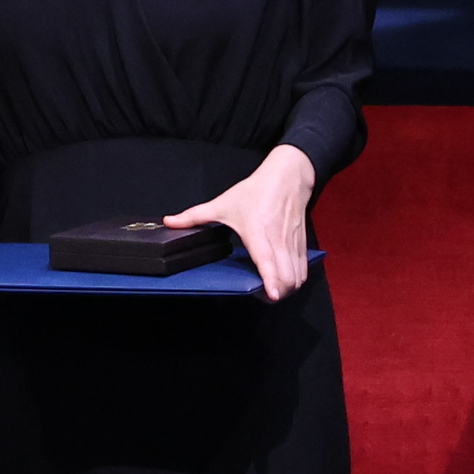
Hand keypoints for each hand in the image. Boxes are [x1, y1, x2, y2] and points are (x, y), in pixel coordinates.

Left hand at [161, 145, 318, 299]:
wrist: (287, 176)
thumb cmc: (257, 191)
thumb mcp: (223, 203)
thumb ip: (194, 216)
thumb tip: (169, 222)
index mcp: (257, 232)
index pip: (267, 260)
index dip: (271, 280)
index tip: (270, 294)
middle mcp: (278, 241)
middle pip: (287, 277)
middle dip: (277, 294)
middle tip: (261, 297)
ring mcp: (292, 244)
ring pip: (298, 276)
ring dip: (287, 289)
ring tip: (272, 292)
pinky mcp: (301, 244)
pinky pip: (303, 269)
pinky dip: (296, 280)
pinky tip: (285, 281)